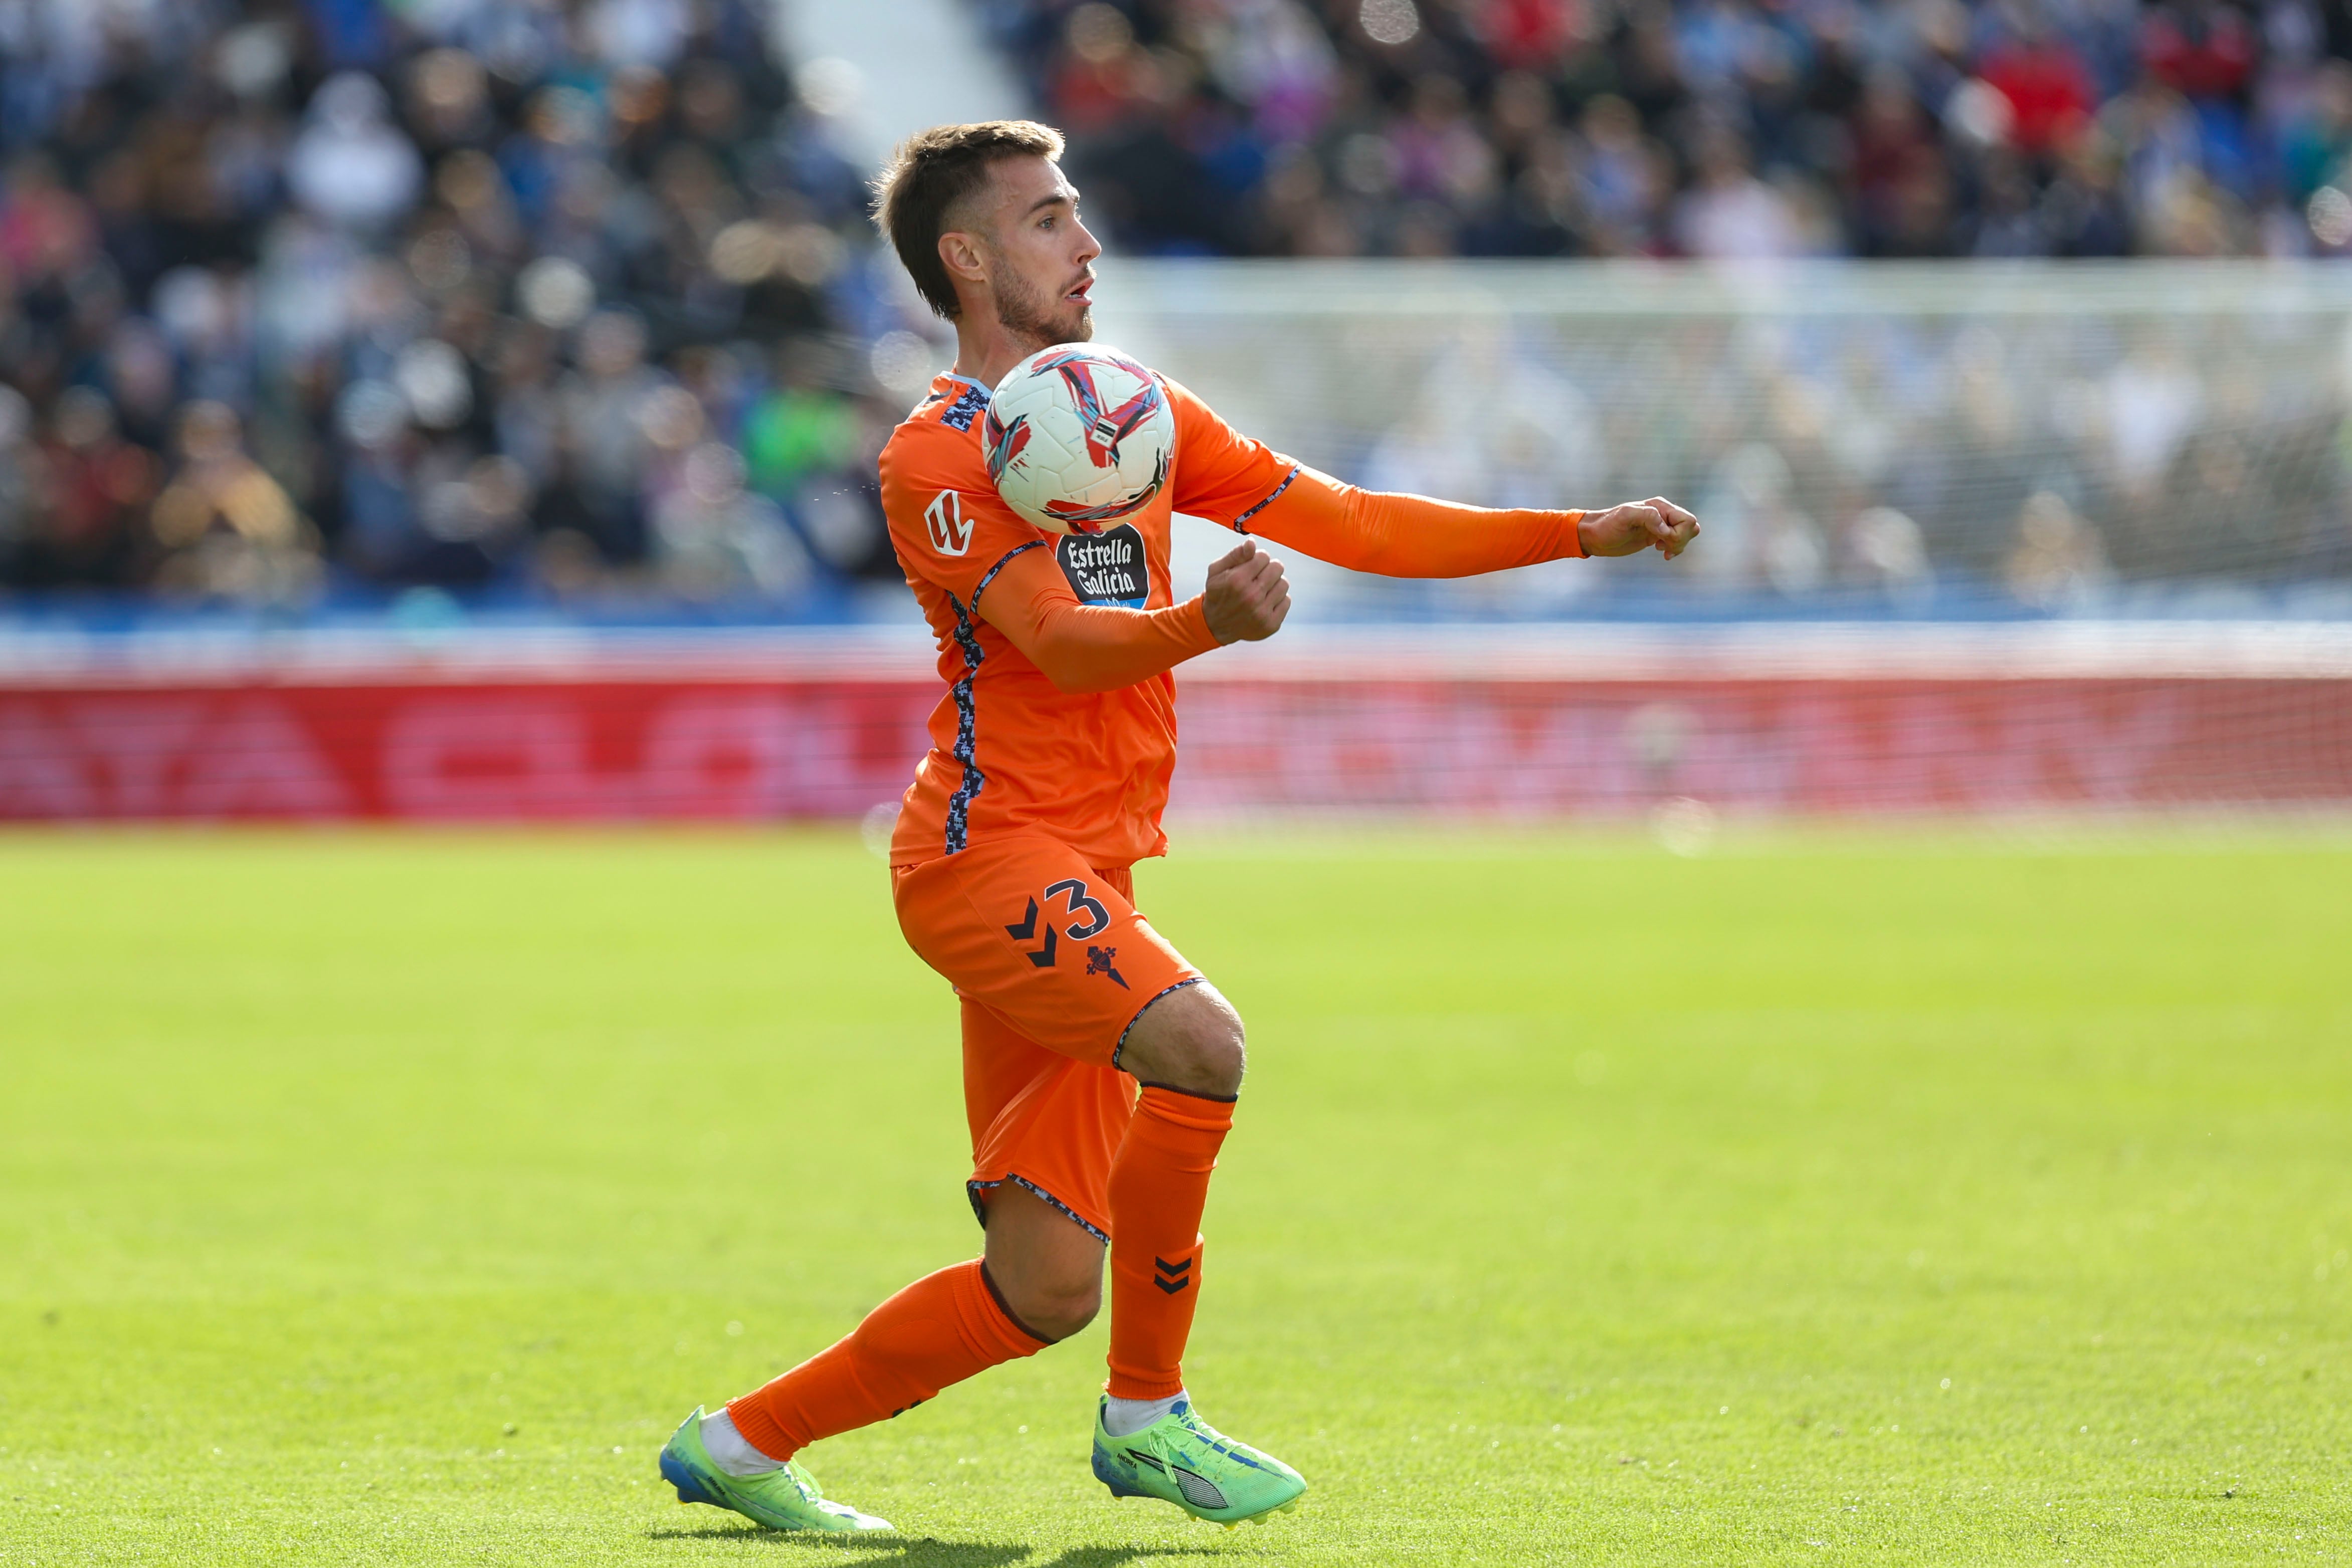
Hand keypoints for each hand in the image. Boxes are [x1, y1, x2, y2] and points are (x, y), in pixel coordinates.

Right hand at [1203, 538, 1289, 643]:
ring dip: (1274, 584)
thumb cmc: (1218, 593)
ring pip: (1284, 584)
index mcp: (1237, 580)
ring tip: (1261, 590)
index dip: (1257, 559)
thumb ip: (1235, 554)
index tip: (1250, 568)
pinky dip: (1278, 600)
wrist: (1215, 625)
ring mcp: (1262, 612)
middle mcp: (1251, 596)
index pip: (1264, 556)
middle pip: (1277, 567)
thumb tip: (1252, 543)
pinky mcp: (1271, 624)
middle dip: (1268, 569)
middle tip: (1257, 578)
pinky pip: (1287, 601)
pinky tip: (1265, 602)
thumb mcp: (1217, 570)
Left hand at [1578, 497, 1699, 559]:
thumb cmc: (1607, 525)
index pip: (1686, 520)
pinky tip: (1661, 552)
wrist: (1596, 536)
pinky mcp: (1657, 535)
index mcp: (1659, 506)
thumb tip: (1665, 528)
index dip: (1678, 533)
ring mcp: (1660, 525)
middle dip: (1681, 540)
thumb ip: (1647, 516)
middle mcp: (1662, 513)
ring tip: (1661, 549)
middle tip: (1661, 546)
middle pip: (1690, 526)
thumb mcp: (1625, 517)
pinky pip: (1677, 540)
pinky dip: (1674, 548)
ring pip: (1687, 533)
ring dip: (1679, 545)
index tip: (1660, 539)